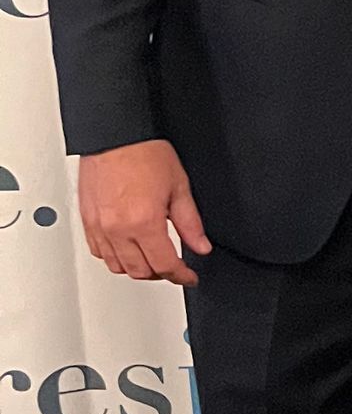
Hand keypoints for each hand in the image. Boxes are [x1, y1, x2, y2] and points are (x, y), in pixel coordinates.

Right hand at [78, 139, 210, 285]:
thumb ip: (190, 223)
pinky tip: (126, 250)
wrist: (115, 136)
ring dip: (136, 269)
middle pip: (139, 271)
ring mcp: (100, 226)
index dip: (181, 276)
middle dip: (160, 274)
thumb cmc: (144, 153)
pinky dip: (114, 257)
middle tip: (173, 268)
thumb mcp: (179, 187)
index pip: (164, 265)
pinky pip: (98, 252)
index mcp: (144, 222)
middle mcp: (118, 229)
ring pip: (117, 266)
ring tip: (151, 261)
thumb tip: (200, 245)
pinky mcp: (87, 220)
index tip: (189, 277)